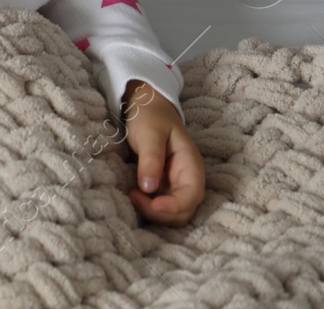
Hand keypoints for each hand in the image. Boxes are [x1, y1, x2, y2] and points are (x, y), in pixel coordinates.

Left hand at [121, 79, 204, 224]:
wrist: (146, 108)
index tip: (152, 204)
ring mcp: (175, 186)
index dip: (174, 206)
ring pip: (172, 215)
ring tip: (131, 194)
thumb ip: (151, 159)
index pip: (191, 197)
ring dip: (153, 213)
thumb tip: (149, 188)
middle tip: (133, 195)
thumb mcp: (149, 133)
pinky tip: (133, 195)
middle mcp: (187, 181)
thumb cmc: (150, 117)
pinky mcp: (163, 188)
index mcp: (191, 166)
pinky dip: (148, 208)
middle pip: (183, 212)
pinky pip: (160, 207)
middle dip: (159, 212)